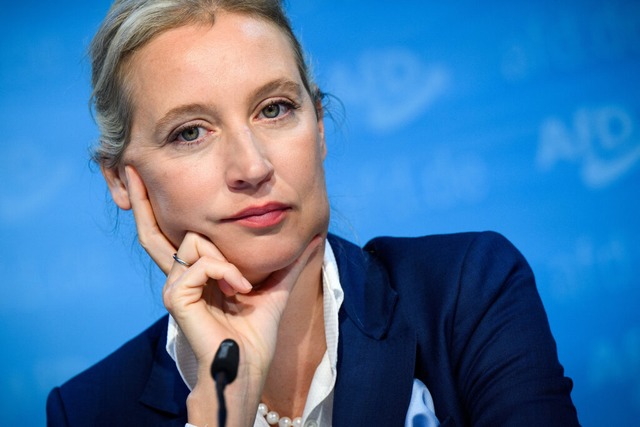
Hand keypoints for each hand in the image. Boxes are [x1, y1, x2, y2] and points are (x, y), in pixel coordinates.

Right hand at [124, 166, 322, 424]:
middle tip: (133, 166)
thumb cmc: (256, 333)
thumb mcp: (274, 287)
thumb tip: (311, 237)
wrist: (250, 366)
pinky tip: (240, 290)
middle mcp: (179, 277)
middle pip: (153, 231)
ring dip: (227, 260)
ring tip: (244, 287)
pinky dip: (227, 272)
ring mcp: (175, 287)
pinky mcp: (177, 297)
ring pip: (192, 241)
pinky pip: (201, 263)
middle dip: (144, 198)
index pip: (170, 235)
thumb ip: (286, 261)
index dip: (156, 207)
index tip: (144, 176)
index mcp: (196, 274)